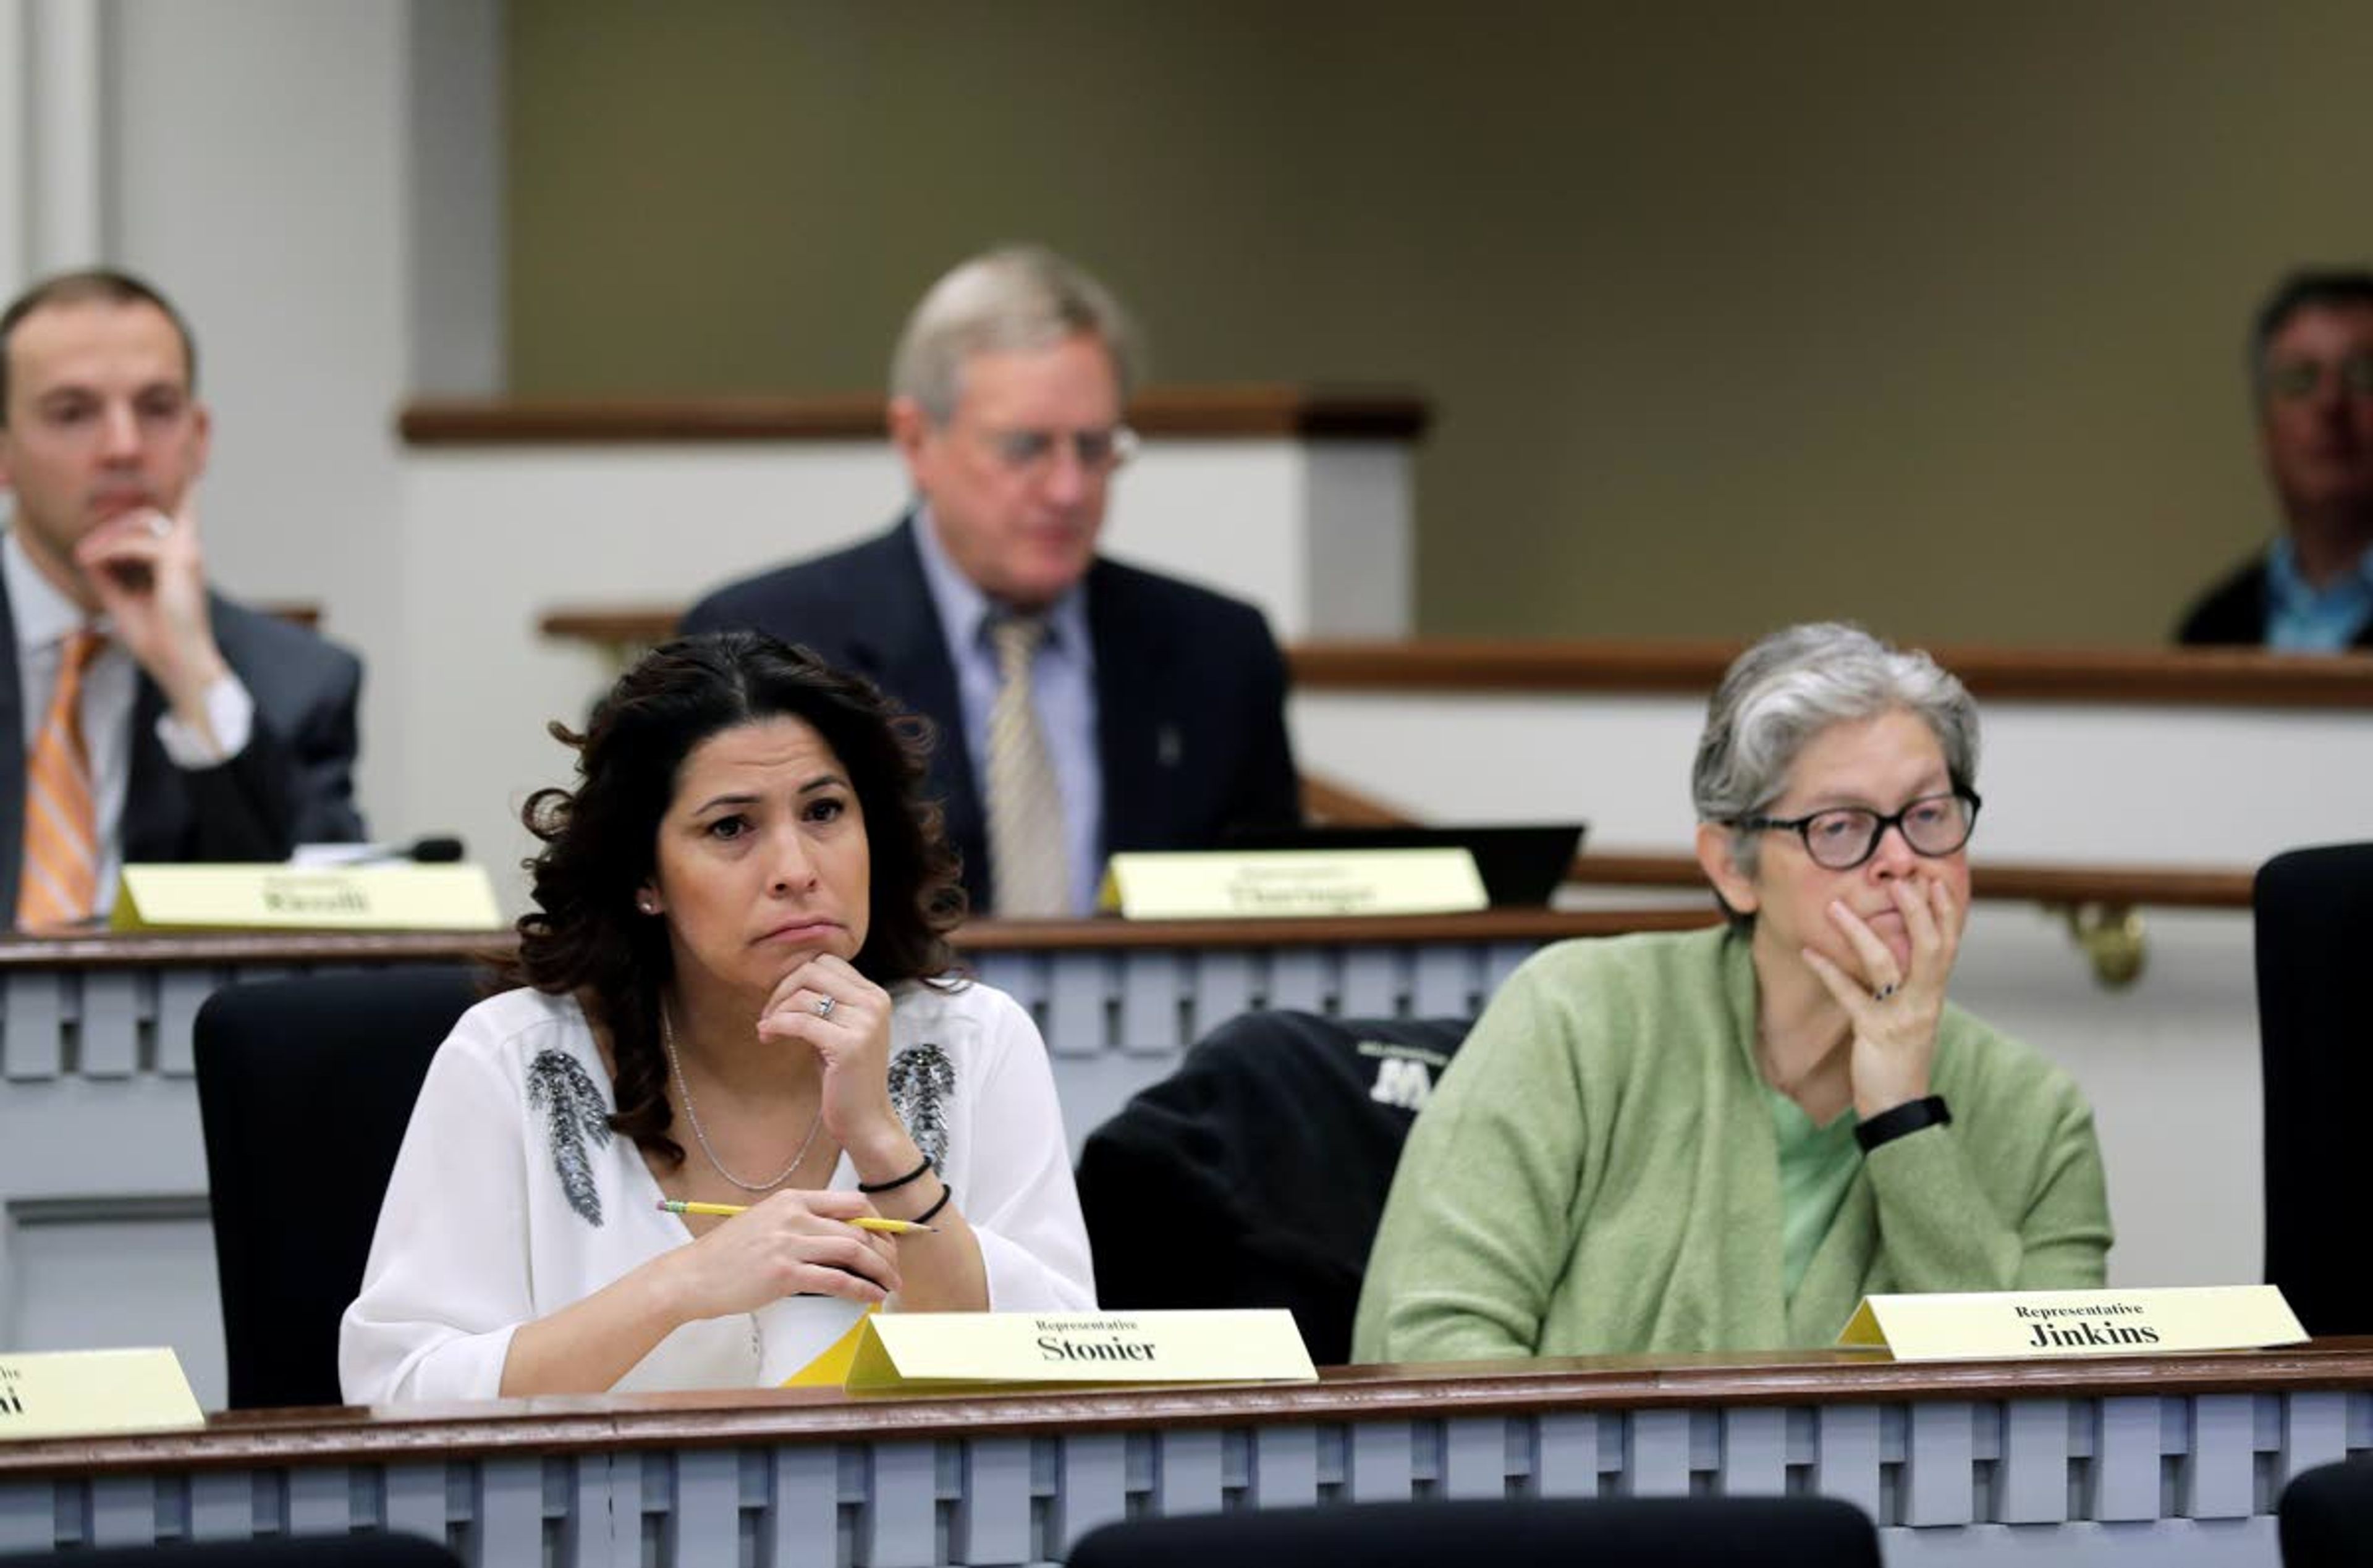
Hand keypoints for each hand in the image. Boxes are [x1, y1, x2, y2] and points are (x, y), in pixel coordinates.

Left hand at [73, 504, 226, 722]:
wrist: (179, 663)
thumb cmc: (157, 638)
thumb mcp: (122, 598)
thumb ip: (108, 575)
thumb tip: (87, 553)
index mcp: (181, 561)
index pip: (169, 516)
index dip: (140, 511)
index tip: (108, 533)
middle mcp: (189, 552)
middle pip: (147, 515)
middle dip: (111, 526)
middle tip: (84, 552)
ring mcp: (188, 553)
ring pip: (141, 521)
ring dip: (106, 536)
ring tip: (82, 556)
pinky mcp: (179, 561)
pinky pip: (134, 543)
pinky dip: (108, 550)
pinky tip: (88, 562)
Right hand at [662, 1187, 898, 1319]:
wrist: (692, 1276)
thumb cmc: (729, 1254)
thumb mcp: (768, 1223)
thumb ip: (803, 1223)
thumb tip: (845, 1237)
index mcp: (792, 1199)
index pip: (853, 1202)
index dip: (880, 1222)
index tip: (890, 1240)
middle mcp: (794, 1216)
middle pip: (860, 1228)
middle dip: (886, 1250)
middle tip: (894, 1268)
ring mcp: (789, 1244)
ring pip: (854, 1252)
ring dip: (880, 1271)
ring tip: (890, 1285)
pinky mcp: (785, 1274)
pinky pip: (836, 1280)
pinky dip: (861, 1289)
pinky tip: (871, 1297)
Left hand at [756, 955, 905, 1163]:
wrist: (867, 1121)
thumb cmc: (846, 1078)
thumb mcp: (840, 1030)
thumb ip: (826, 1002)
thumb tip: (787, 980)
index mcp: (875, 995)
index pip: (827, 961)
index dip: (796, 977)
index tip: (781, 1002)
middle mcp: (875, 1002)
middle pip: (813, 970)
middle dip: (782, 988)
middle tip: (769, 1014)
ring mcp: (865, 1023)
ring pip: (803, 996)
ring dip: (776, 1011)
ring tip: (767, 1030)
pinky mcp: (849, 1045)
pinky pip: (800, 1022)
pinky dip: (777, 1025)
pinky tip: (767, 1036)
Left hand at [1801, 877, 1962, 1119]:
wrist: (1898, 1105)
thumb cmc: (1900, 1055)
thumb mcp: (1910, 1013)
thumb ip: (1908, 982)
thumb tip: (1896, 945)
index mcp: (1933, 993)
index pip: (1948, 944)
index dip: (1945, 912)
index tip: (1933, 880)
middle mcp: (1925, 1000)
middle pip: (1931, 947)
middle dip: (1917, 911)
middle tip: (1899, 881)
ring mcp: (1901, 1016)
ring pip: (1886, 965)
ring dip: (1860, 932)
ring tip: (1835, 907)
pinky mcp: (1875, 1031)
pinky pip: (1850, 995)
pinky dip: (1829, 971)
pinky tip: (1809, 952)